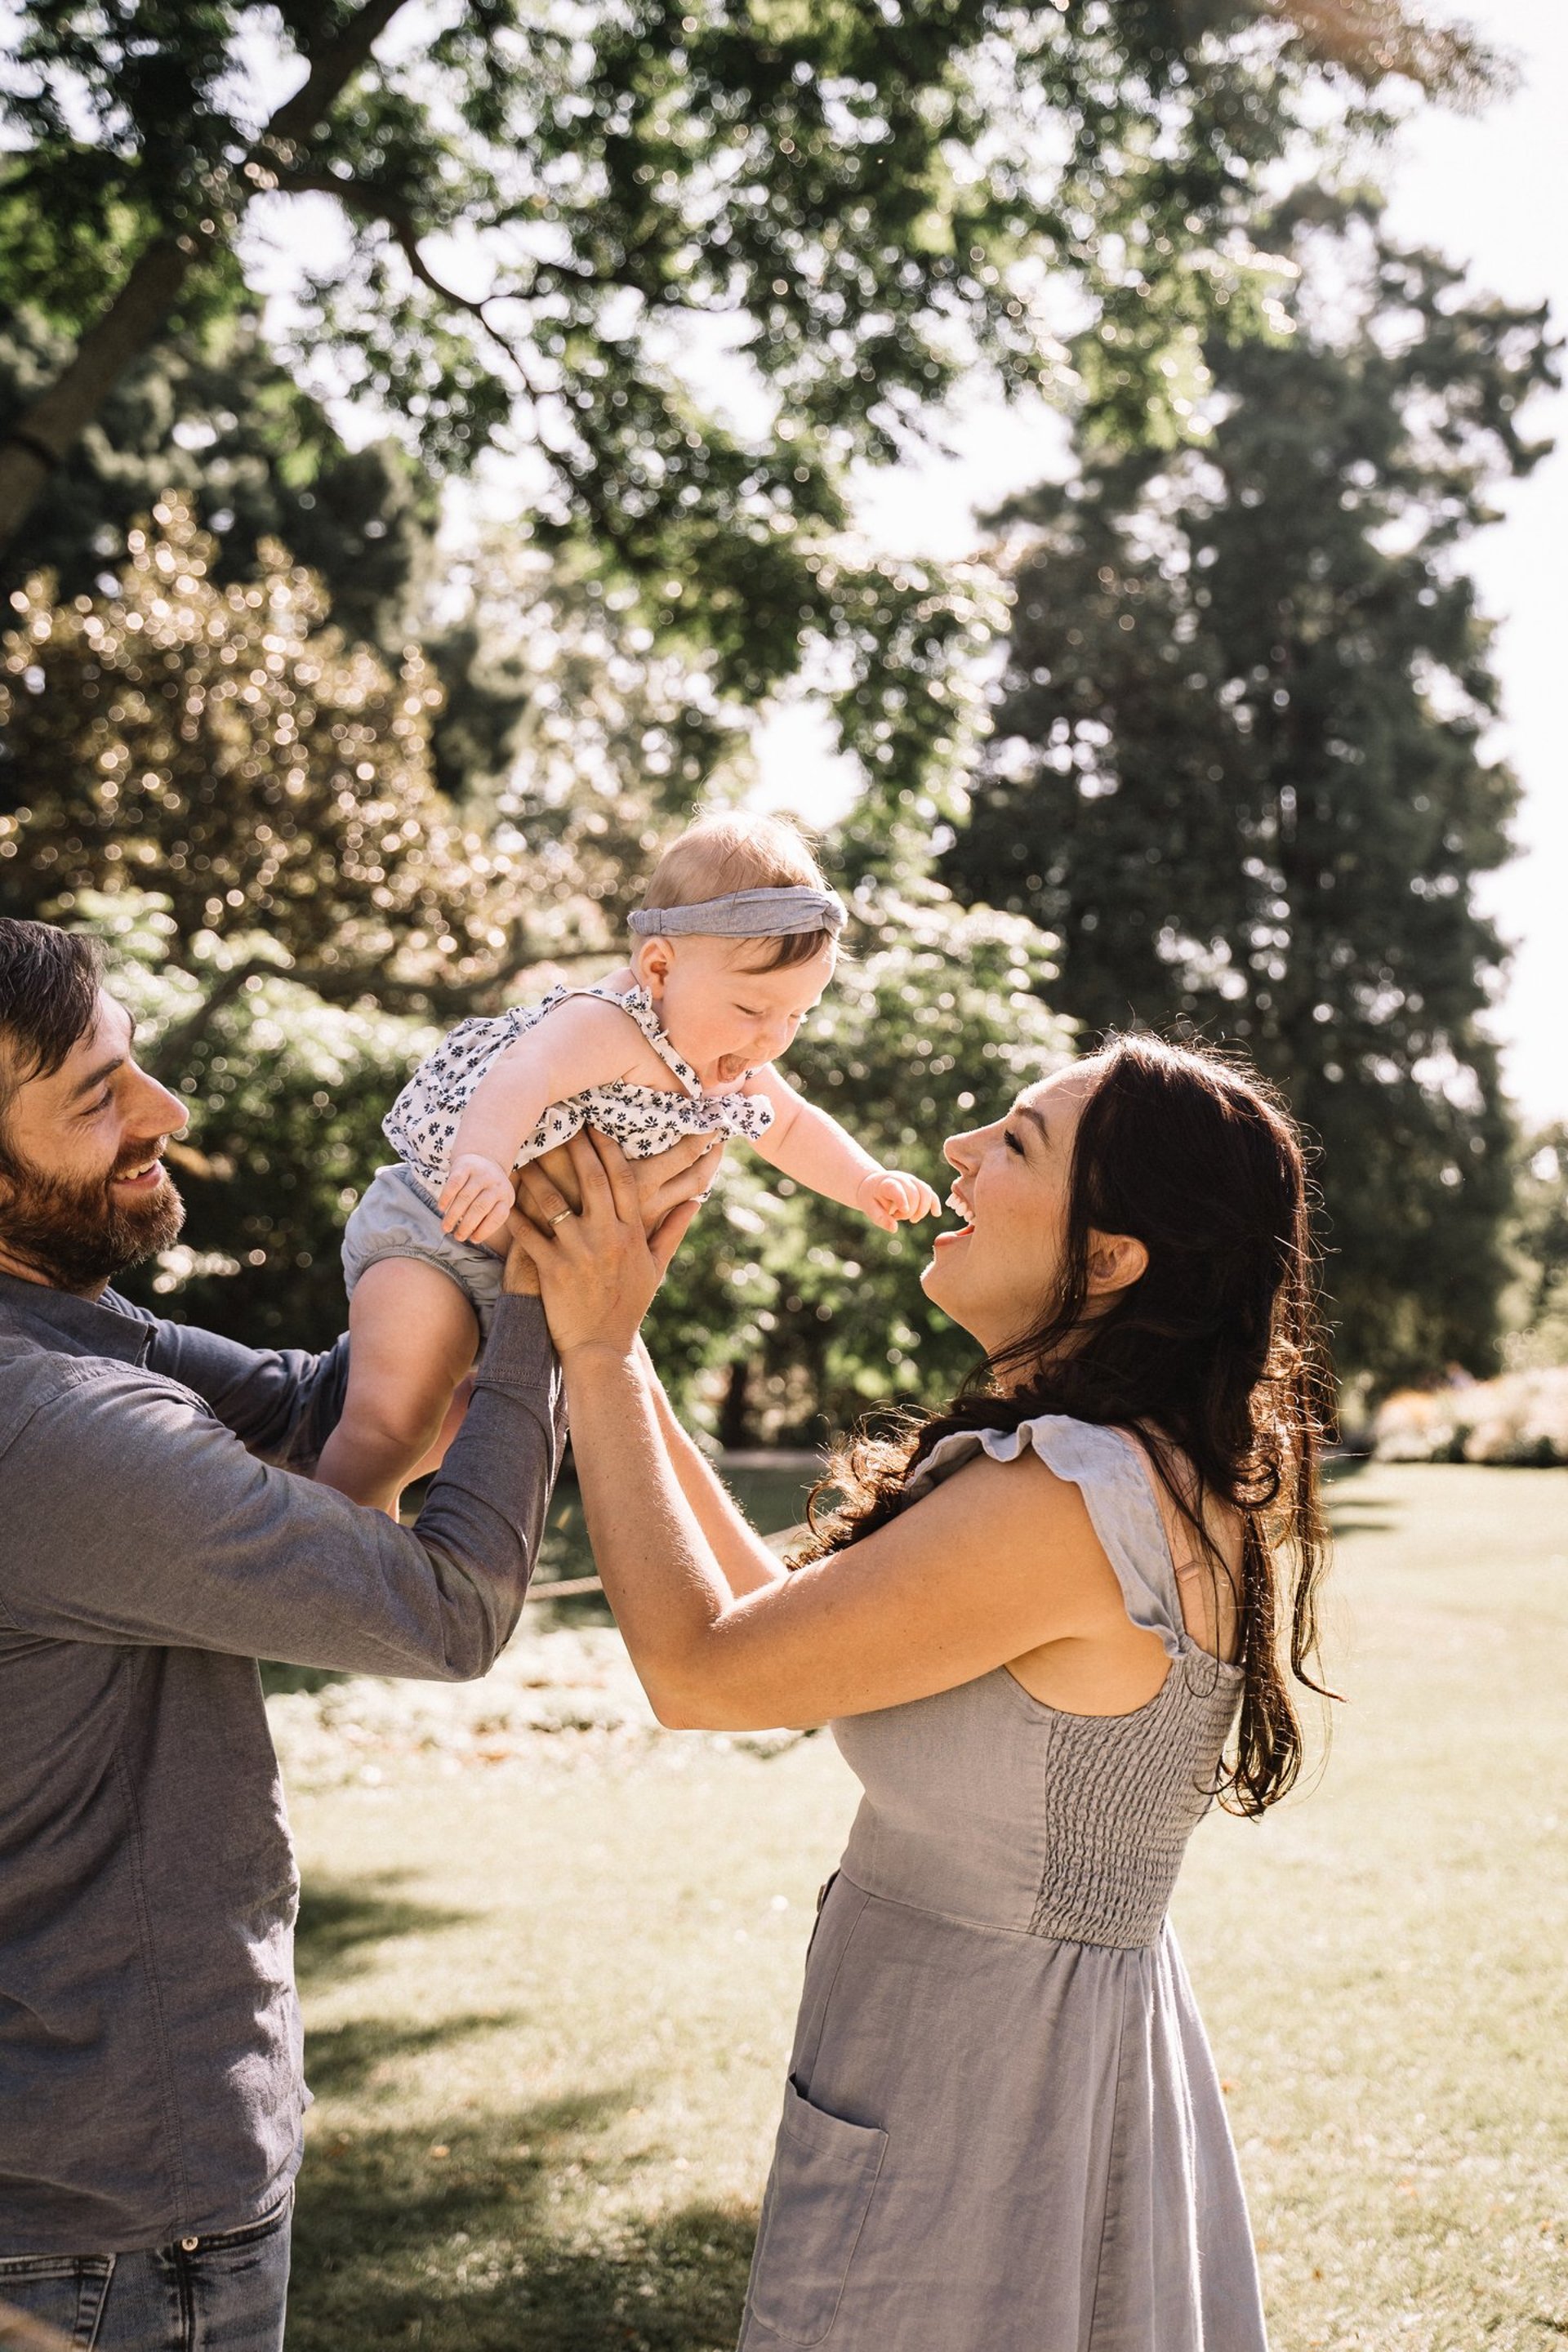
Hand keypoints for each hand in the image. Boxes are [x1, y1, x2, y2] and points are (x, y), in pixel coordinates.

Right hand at [440, 1153, 515, 1244]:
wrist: (484, 1158)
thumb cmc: (487, 1190)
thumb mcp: (495, 1201)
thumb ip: (487, 1217)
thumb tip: (471, 1237)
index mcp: (506, 1196)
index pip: (498, 1216)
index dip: (485, 1230)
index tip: (473, 1239)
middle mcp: (496, 1183)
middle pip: (480, 1208)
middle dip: (467, 1225)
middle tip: (457, 1237)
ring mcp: (481, 1173)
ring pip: (465, 1197)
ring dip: (453, 1215)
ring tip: (446, 1228)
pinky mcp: (466, 1165)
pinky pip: (454, 1183)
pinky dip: (446, 1197)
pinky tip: (441, 1208)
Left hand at [506, 1128, 713, 1353]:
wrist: (602, 1348)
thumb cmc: (629, 1305)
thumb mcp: (656, 1267)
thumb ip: (673, 1230)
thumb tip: (696, 1199)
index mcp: (632, 1233)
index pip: (622, 1179)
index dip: (607, 1149)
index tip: (594, 1126)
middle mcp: (607, 1237)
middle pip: (590, 1180)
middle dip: (575, 1147)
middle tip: (560, 1123)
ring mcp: (578, 1252)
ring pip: (554, 1202)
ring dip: (537, 1174)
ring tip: (524, 1153)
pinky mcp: (553, 1270)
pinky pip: (528, 1234)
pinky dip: (513, 1215)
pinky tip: (501, 1197)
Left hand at [855, 1167, 942, 1232]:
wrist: (873, 1184)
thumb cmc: (870, 1196)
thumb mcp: (868, 1207)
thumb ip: (880, 1218)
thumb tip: (894, 1229)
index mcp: (886, 1182)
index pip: (897, 1188)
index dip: (902, 1199)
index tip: (904, 1211)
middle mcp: (901, 1178)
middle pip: (914, 1194)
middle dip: (909, 1211)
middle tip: (897, 1216)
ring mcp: (912, 1180)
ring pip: (925, 1193)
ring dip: (922, 1210)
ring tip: (913, 1220)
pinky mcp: (919, 1185)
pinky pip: (930, 1193)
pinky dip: (934, 1203)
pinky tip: (936, 1214)